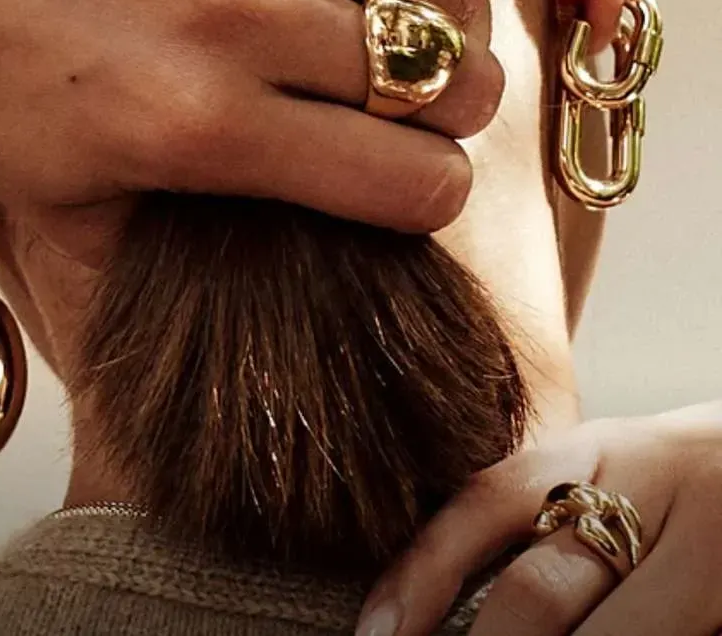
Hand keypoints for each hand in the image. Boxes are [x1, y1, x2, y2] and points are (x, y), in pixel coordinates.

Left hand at [0, 0, 555, 259]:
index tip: (414, 186)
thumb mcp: (43, 192)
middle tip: (430, 103)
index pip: (408, 185)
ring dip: (461, 13)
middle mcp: (230, 18)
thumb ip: (157, 244)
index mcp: (195, 129)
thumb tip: (257, 272)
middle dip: (453, 108)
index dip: (428, 198)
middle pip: (438, 78)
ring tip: (441, 22)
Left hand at [359, 404, 721, 635]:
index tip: (376, 635)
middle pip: (539, 592)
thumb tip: (441, 602)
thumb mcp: (612, 468)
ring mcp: (707, 553)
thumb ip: (542, 515)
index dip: (421, 575)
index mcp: (592, 448)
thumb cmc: (684, 479)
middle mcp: (646, 490)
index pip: (483, 503)